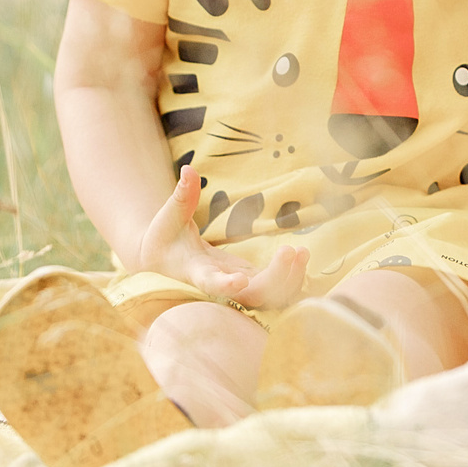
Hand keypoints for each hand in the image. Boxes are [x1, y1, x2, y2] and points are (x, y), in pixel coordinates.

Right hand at [135, 167, 310, 309]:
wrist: (165, 260)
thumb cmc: (164, 237)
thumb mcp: (170, 215)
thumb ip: (182, 195)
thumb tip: (189, 169)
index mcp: (197, 271)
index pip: (211, 284)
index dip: (226, 285)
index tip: (241, 280)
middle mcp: (221, 285)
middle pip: (252, 295)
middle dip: (276, 278)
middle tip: (291, 250)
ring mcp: (238, 286)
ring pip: (268, 298)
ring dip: (289, 280)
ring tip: (302, 252)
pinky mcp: (250, 281)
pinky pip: (275, 289)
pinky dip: (291, 279)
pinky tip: (302, 257)